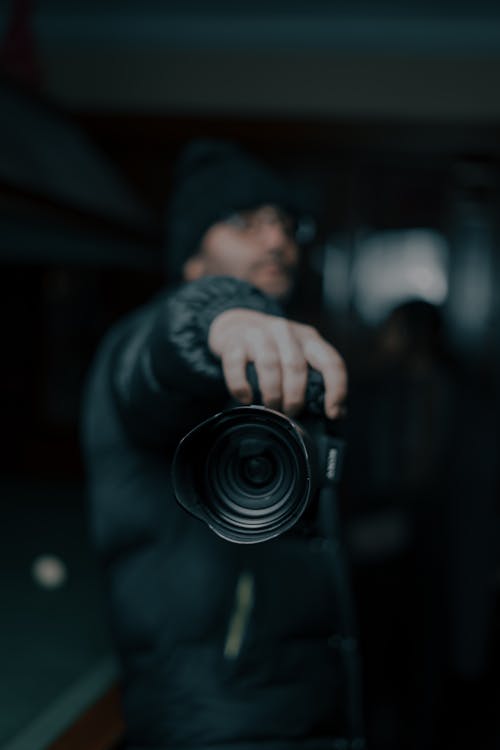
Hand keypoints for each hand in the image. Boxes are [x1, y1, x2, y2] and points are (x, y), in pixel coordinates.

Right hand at [208, 309, 346, 418]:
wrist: (235, 325)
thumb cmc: (273, 350)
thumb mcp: (299, 358)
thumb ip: (316, 381)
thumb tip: (336, 414)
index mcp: (309, 339)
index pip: (331, 362)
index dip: (336, 389)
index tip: (332, 413)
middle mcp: (286, 332)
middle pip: (296, 366)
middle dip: (295, 397)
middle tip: (291, 414)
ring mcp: (258, 334)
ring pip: (269, 364)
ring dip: (272, 393)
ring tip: (271, 408)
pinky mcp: (234, 342)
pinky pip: (237, 365)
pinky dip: (241, 386)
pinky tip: (246, 398)